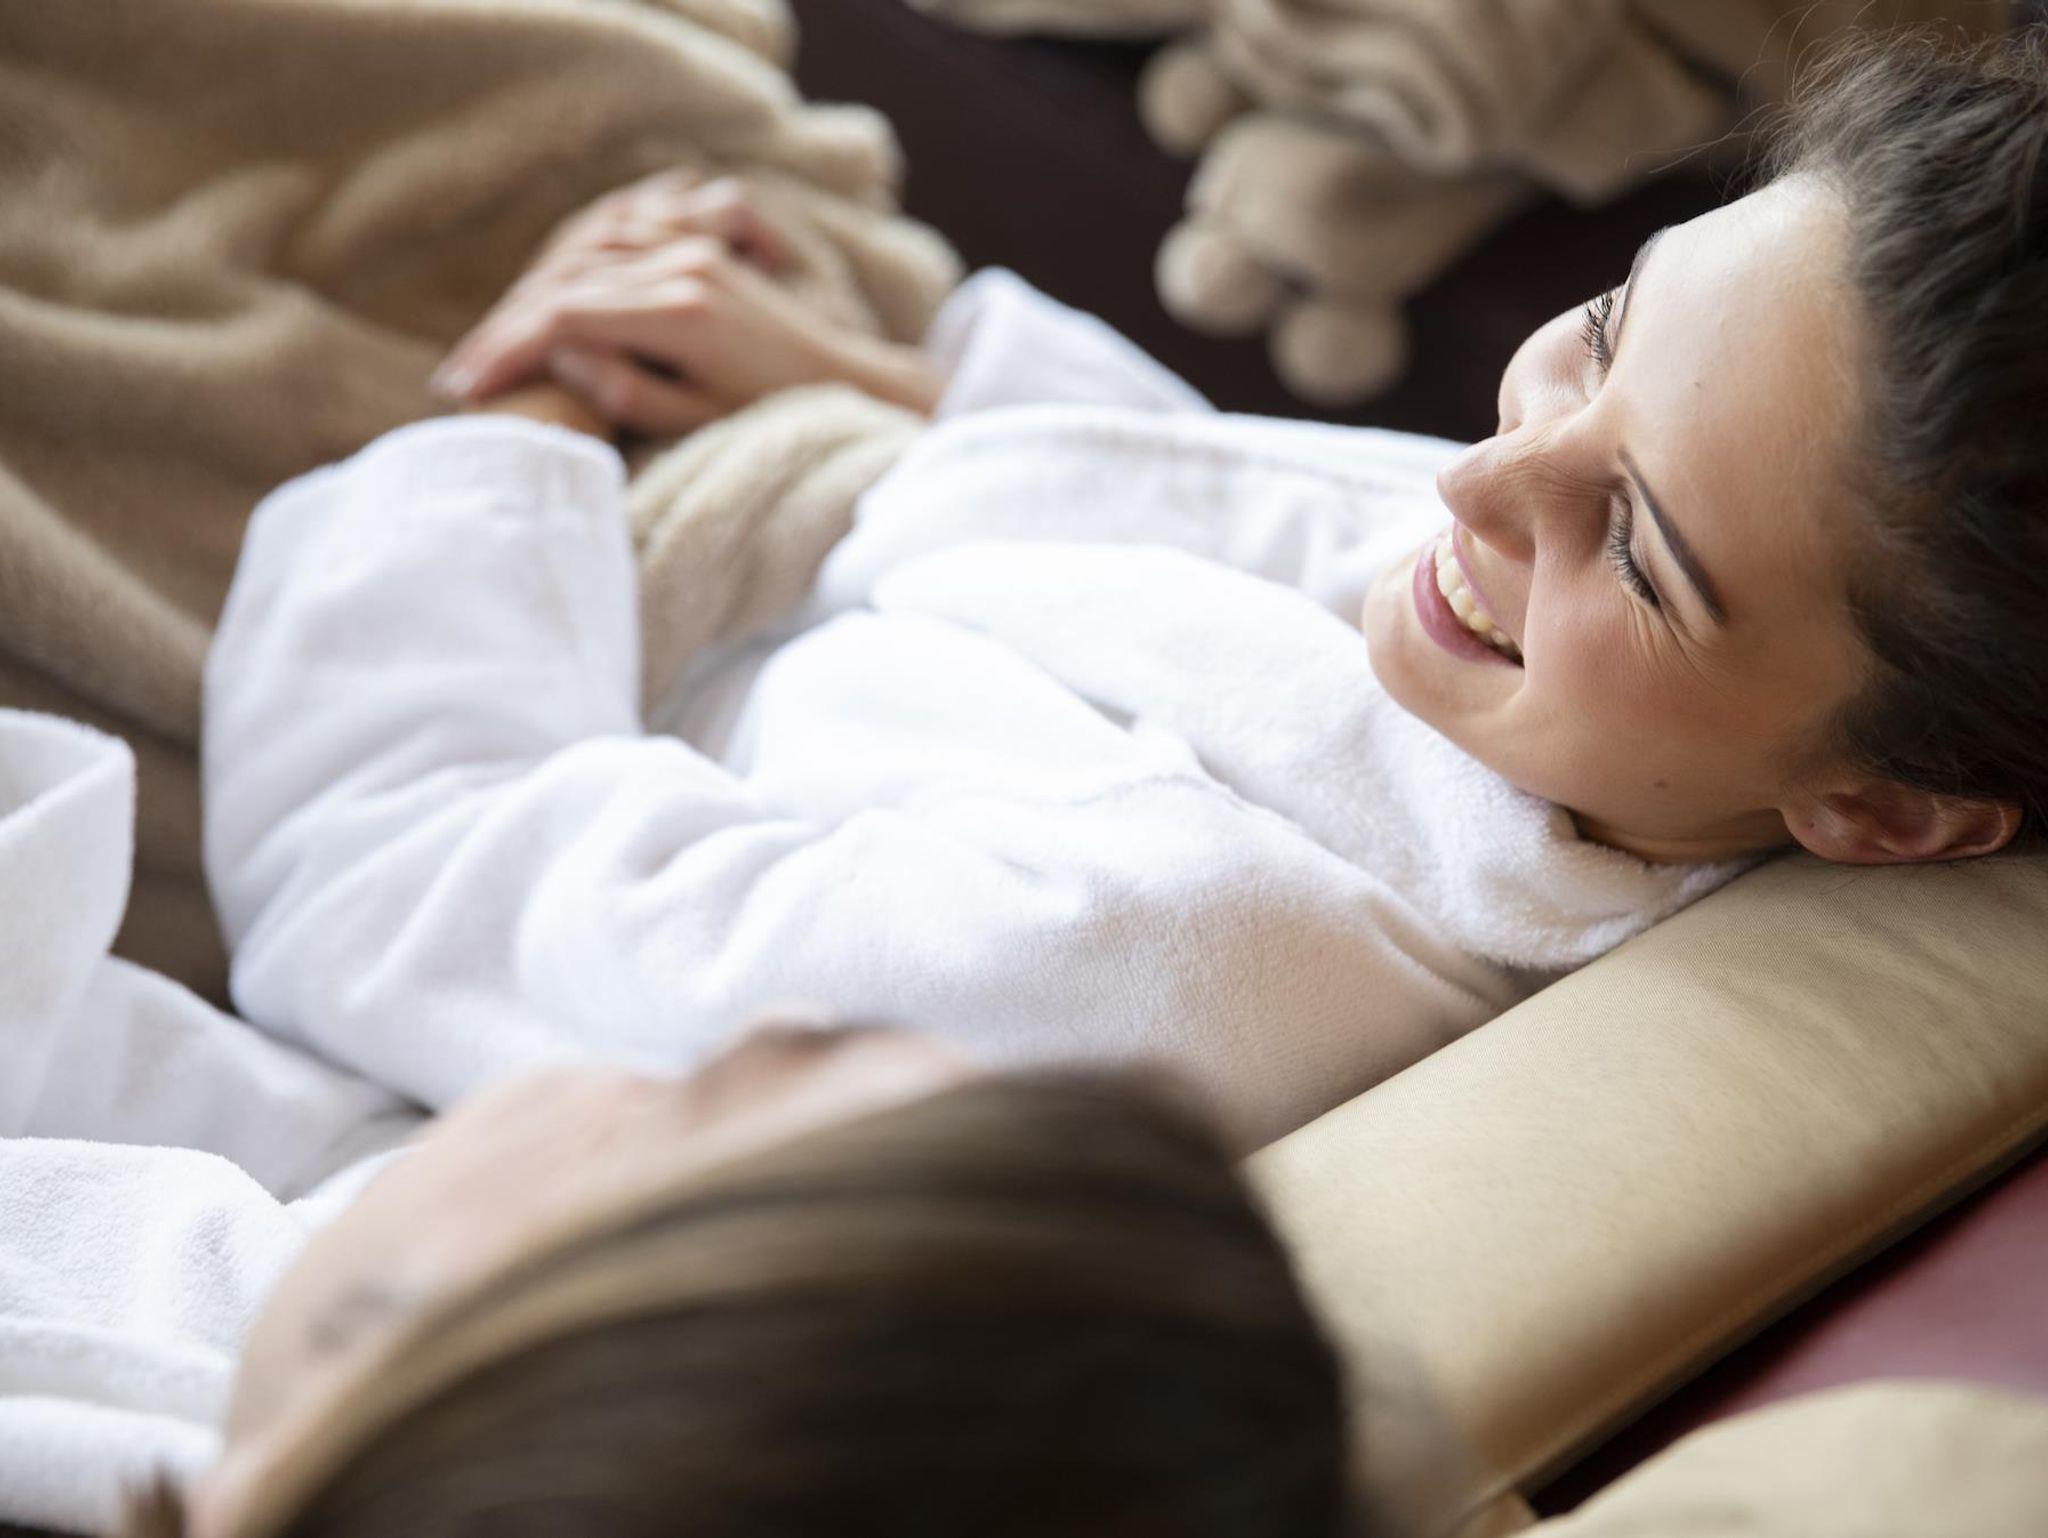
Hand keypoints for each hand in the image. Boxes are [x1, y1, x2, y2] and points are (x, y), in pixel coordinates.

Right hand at [432, 174, 939, 433]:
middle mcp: (685, 266)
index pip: (566, 316)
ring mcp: (697, 249)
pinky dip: (576, 257)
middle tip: (459, 376)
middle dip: (507, 328)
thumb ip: (628, 390)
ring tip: (493, 344)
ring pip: (588, 253)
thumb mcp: (701, 421)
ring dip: (533, 292)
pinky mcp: (706, 248)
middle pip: (567, 280)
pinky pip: (622, 233)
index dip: (507, 349)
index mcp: (682, 312)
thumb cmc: (781, 420)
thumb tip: (559, 353)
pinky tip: (545, 289)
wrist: (857, 386)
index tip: (462, 389)